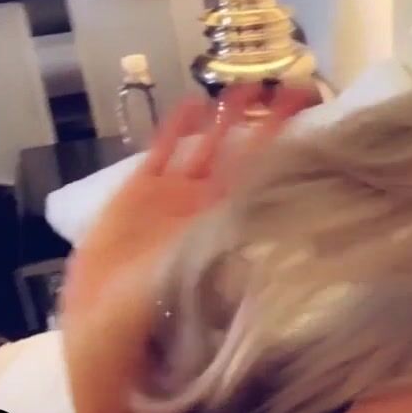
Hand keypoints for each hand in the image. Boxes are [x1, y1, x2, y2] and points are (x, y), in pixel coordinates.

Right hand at [59, 85, 313, 327]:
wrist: (104, 326)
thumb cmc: (161, 314)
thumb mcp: (206, 285)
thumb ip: (237, 256)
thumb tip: (284, 239)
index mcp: (228, 227)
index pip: (265, 179)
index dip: (284, 149)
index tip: (307, 126)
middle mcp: (208, 207)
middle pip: (241, 156)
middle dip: (261, 124)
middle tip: (285, 88)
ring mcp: (174, 197)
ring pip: (206, 148)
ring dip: (224, 119)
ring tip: (246, 86)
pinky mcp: (138, 193)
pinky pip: (161, 153)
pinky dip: (175, 129)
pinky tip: (192, 103)